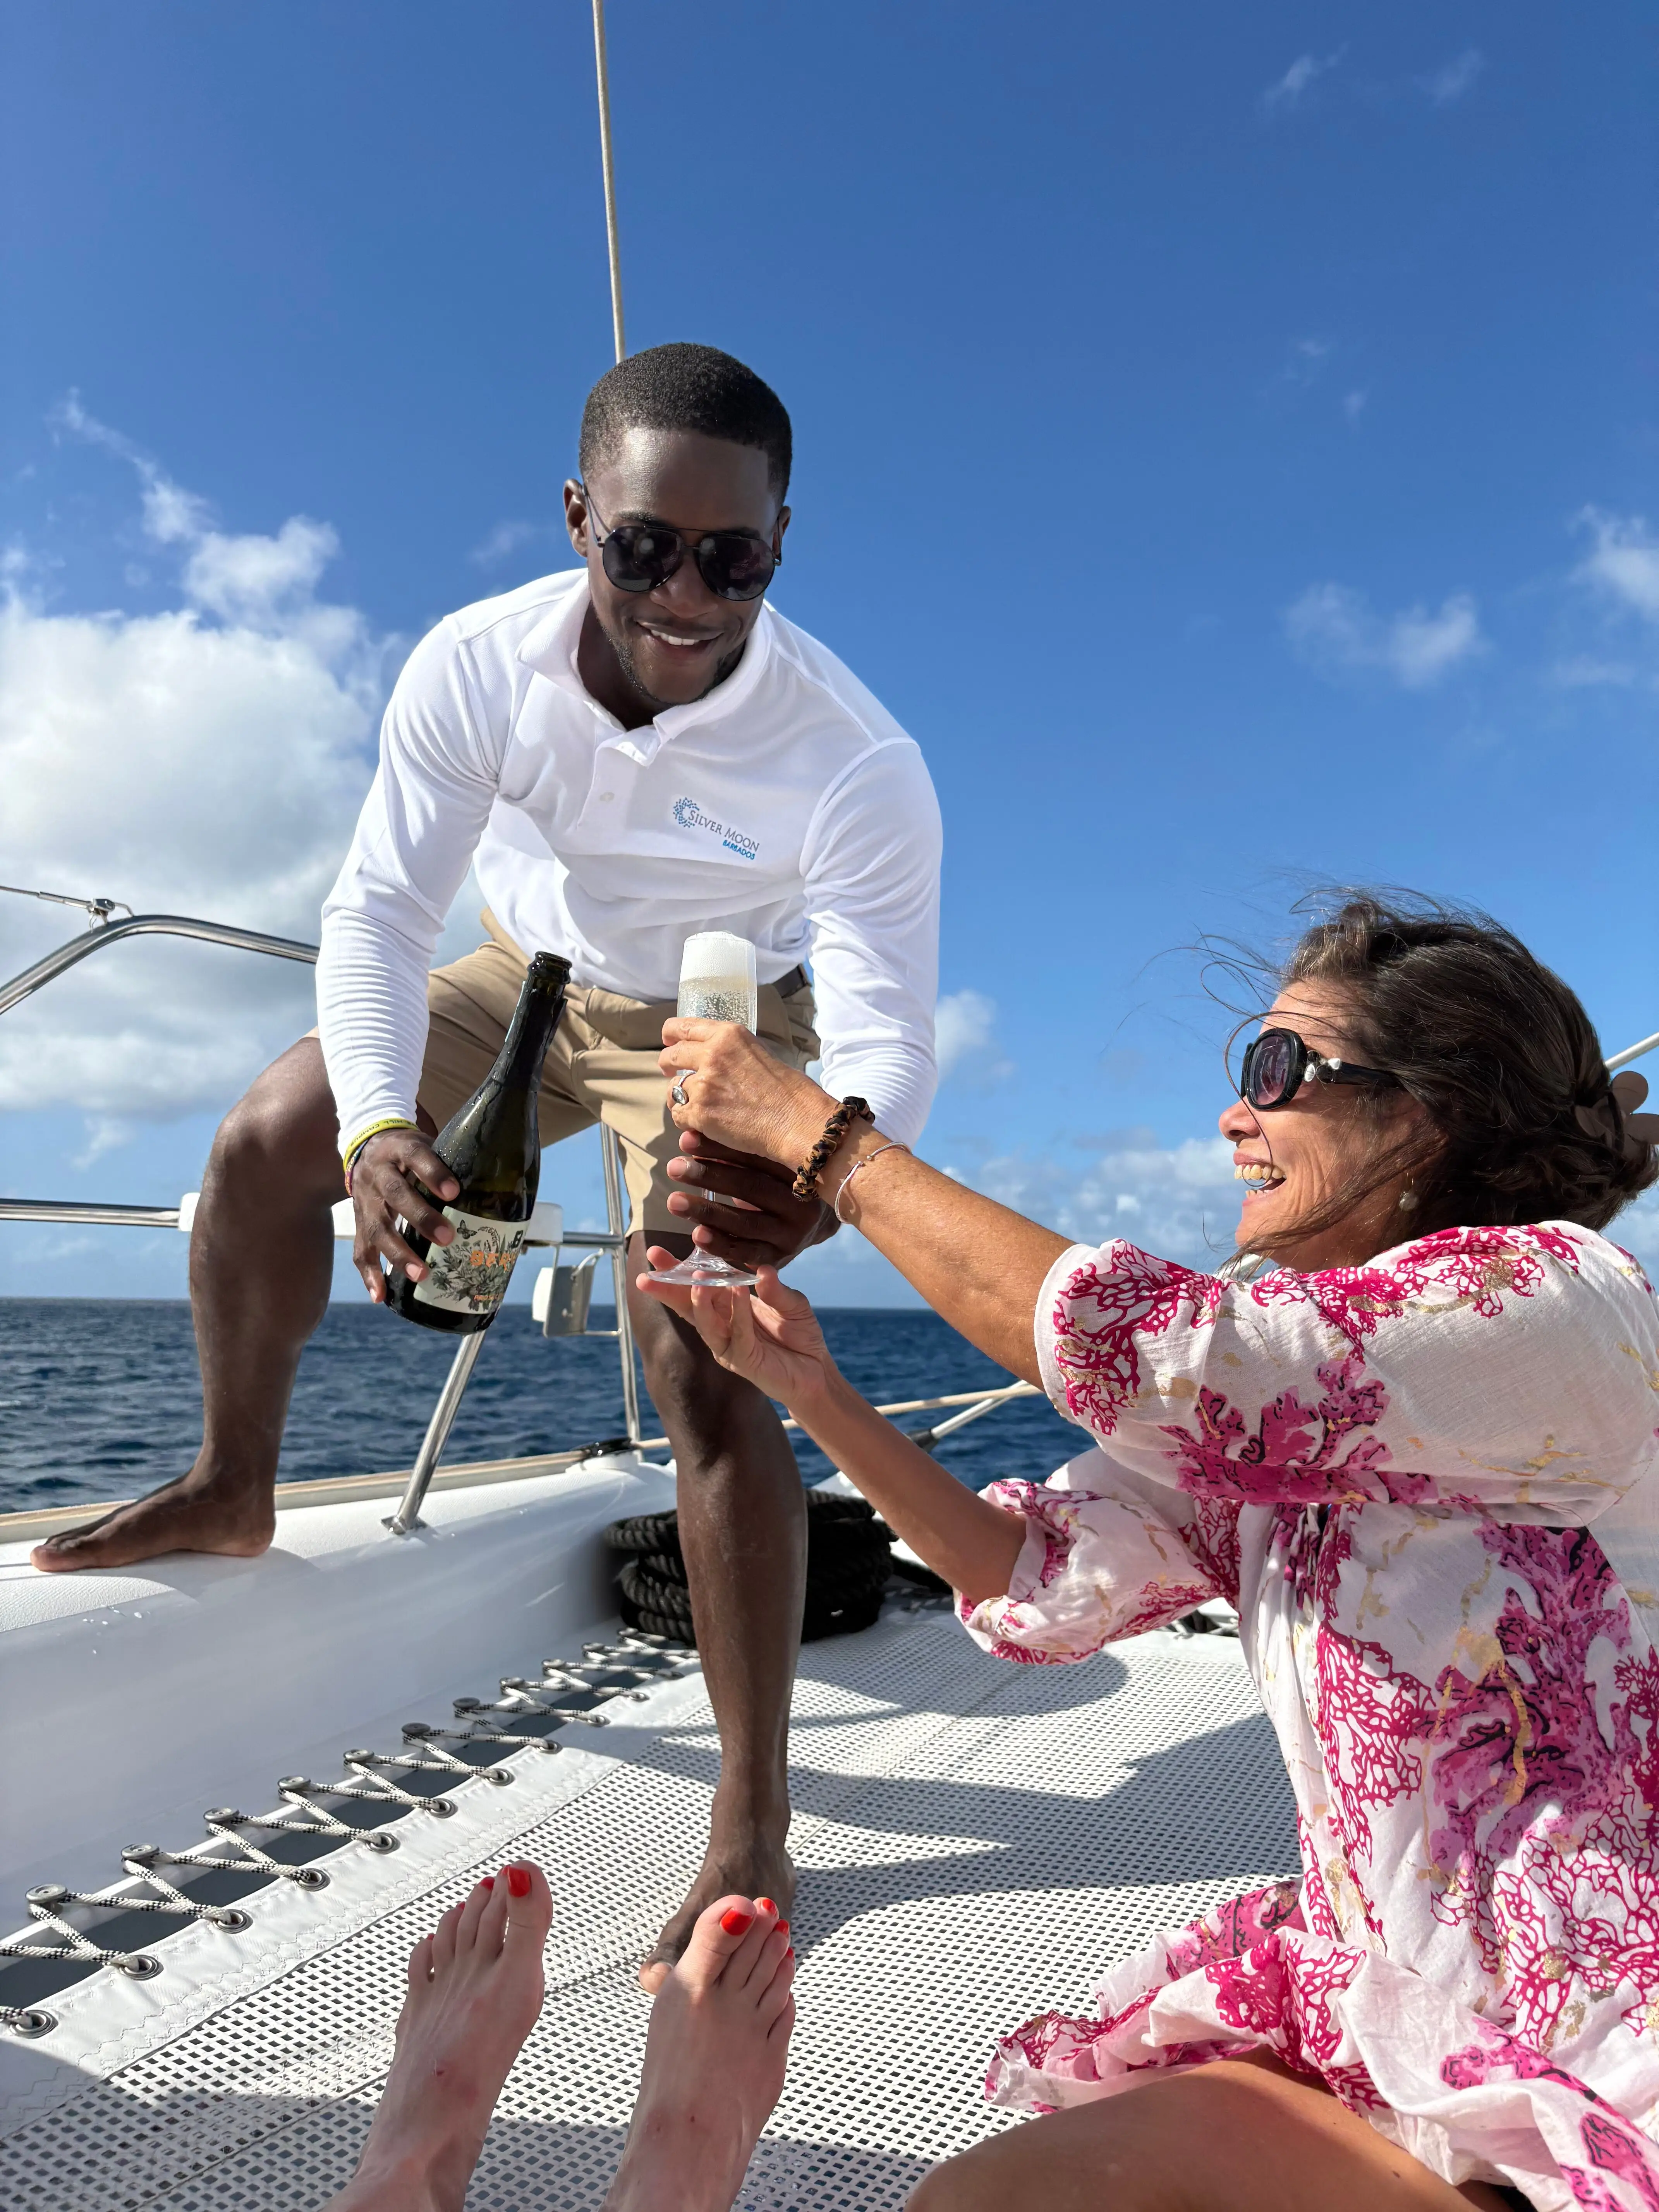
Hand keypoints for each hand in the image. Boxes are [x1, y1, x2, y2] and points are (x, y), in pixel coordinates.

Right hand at [350, 1128, 458, 1300]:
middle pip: (395, 1194)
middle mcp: (378, 1174)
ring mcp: (365, 1200)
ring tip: (421, 1274)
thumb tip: (501, 1188)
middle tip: (446, 1238)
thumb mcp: (427, 1145)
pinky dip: (370, 1275)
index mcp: (400, 1149)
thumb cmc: (410, 1153)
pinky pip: (361, 1250)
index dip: (433, 1173)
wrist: (368, 1147)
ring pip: (377, 1227)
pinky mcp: (359, 1223)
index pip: (415, 1156)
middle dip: (420, 1218)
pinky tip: (381, 1295)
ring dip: (398, 1253)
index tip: (454, 1192)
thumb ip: (454, 1161)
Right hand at [637, 1262, 838, 1410]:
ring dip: (699, 1299)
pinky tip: (737, 1290)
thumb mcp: (791, 1303)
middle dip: (669, 1285)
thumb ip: (775, 1288)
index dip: (678, 1270)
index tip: (657, 1252)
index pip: (698, 1285)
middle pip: (688, 1303)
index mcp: (727, 1306)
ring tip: (695, 1278)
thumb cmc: (799, 1334)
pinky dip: (737, 1311)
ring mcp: (729, 1344)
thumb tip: (763, 1269)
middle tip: (650, 1267)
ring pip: (705, 1322)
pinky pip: (738, 1332)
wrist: (816, 1370)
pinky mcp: (744, 1359)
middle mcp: (722, 1325)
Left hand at [661, 1020, 831, 1167]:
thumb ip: (732, 1052)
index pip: (684, 1027)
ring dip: (682, 1097)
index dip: (670, 1035)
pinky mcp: (700, 1113)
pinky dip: (687, 1120)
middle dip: (668, 1064)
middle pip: (671, 1055)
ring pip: (673, 1088)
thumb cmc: (789, 1092)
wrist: (797, 1121)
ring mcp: (704, 1084)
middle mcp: (713, 1054)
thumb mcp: (760, 1054)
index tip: (668, 1040)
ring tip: (698, 1106)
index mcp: (729, 1035)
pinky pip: (678, 1114)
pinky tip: (703, 1124)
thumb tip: (715, 1059)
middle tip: (673, 1073)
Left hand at [665, 1129, 834, 1269]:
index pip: (758, 1156)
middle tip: (674, 1168)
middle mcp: (802, 1203)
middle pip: (752, 1188)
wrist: (815, 1220)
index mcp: (802, 1170)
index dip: (720, 1147)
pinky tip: (696, 1235)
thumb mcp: (771, 1161)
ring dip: (708, 1212)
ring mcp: (792, 1235)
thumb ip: (741, 1149)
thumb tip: (693, 1131)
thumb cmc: (782, 1180)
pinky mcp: (779, 1258)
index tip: (686, 1140)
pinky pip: (747, 1253)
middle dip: (710, 1177)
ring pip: (746, 1223)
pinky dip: (720, 1245)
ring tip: (674, 1202)